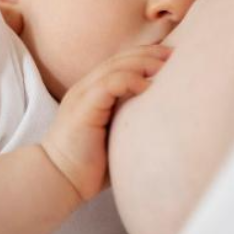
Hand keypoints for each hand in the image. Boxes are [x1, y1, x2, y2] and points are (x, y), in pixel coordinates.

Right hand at [39, 45, 170, 201]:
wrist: (59, 180)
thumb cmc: (90, 166)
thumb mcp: (116, 137)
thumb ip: (131, 122)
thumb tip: (165, 120)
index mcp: (93, 92)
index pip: (120, 63)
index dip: (146, 56)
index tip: (172, 59)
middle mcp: (86, 88)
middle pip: (120, 58)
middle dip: (149, 53)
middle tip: (174, 54)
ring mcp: (82, 95)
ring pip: (115, 66)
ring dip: (143, 63)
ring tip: (165, 67)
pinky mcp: (83, 107)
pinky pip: (108, 84)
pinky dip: (130, 80)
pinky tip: (148, 88)